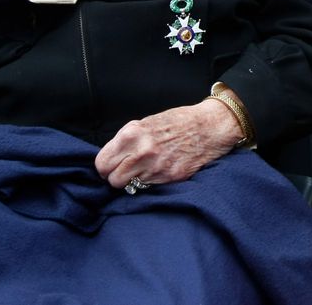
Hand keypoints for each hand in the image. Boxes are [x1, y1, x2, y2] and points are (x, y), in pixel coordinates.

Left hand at [95, 98, 243, 188]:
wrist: (210, 127)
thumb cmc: (179, 122)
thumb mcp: (146, 122)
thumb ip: (127, 140)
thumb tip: (112, 157)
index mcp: (131, 135)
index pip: (102, 163)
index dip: (106, 166)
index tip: (112, 166)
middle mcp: (141, 152)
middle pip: (113, 179)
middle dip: (117, 177)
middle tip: (126, 171)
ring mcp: (156, 167)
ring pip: (129, 187)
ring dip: (134, 181)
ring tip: (145, 170)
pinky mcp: (170, 178)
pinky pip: (148, 188)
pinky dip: (150, 183)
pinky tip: (159, 171)